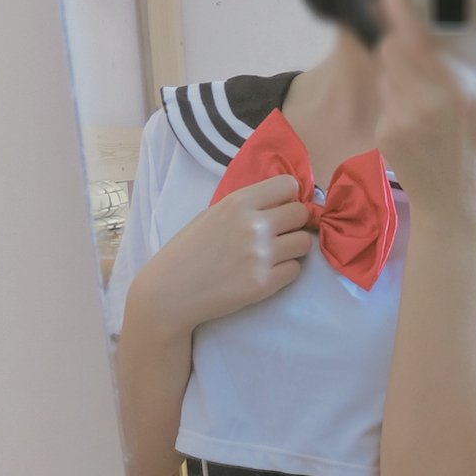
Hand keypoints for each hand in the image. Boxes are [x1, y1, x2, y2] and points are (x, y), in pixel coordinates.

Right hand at [137, 175, 312, 336]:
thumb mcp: (213, 213)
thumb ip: (247, 205)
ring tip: (273, 254)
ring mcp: (261, 255)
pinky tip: (265, 272)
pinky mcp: (265, 283)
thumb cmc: (189, 249)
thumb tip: (282, 200)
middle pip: (301, 213)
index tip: (280, 207)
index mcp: (238, 202)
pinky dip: (285, 271)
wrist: (171, 291)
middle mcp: (253, 225)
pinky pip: (295, 269)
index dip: (288, 197)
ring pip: (304, 242)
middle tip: (279, 233)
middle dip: (293, 222)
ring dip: (293, 247)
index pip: (288, 185)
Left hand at [374, 0, 475, 218]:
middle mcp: (423, 103)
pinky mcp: (384, 132)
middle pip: (393, 48)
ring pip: (387, 71)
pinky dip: (396, 95)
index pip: (417, 40)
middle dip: (401, 36)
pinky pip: (384, 97)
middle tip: (416, 38)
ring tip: (424, 83)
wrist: (453, 201)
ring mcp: (399, 119)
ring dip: (399, 67)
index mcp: (456, 92)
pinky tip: (416, 111)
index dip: (399, 10)